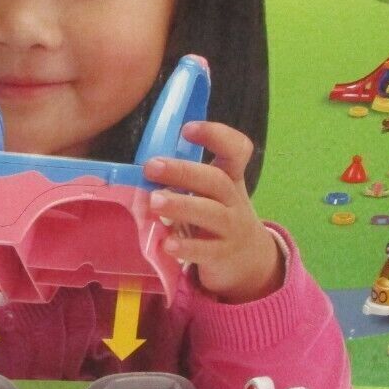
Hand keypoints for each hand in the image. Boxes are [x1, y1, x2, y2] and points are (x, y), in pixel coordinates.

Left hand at [145, 121, 283, 303]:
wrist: (248, 259)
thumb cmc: (217, 217)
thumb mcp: (210, 194)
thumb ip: (184, 180)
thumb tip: (141, 168)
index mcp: (230, 178)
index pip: (235, 150)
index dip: (216, 135)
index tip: (187, 129)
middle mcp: (233, 200)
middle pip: (216, 180)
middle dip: (183, 172)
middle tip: (151, 167)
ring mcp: (231, 228)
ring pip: (211, 214)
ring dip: (182, 205)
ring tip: (154, 201)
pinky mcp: (222, 255)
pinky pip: (205, 250)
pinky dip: (186, 247)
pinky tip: (166, 243)